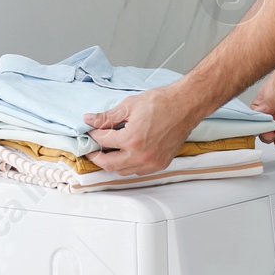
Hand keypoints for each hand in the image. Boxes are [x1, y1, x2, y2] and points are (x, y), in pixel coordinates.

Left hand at [82, 85, 200, 175]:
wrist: (185, 106)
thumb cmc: (161, 103)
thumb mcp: (129, 105)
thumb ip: (107, 116)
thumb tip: (90, 120)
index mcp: (132, 139)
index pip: (103, 141)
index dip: (94, 135)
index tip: (91, 131)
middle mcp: (141, 155)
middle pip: (109, 164)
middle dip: (96, 157)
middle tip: (91, 150)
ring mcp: (151, 162)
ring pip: (123, 171)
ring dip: (112, 163)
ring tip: (107, 152)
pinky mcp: (160, 164)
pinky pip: (138, 171)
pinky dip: (128, 166)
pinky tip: (125, 155)